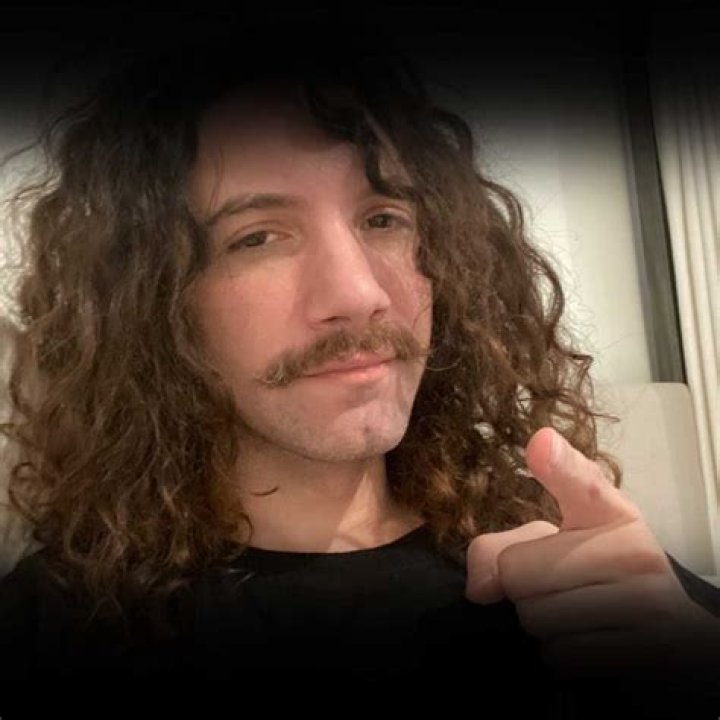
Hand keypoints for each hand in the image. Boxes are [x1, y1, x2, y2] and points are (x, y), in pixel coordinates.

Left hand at [465, 426, 719, 677]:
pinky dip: (562, 656)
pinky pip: (559, 657)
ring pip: (537, 621)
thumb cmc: (603, 577)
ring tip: (577, 617)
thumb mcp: (560, 545)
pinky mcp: (645, 653)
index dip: (560, 464)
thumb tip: (477, 584)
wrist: (669, 632)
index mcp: (614, 515)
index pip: (583, 484)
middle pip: (519, 574)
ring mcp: (648, 606)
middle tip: (561, 590)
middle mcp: (637, 555)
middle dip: (524, 589)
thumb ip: (506, 548)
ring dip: (542, 628)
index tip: (541, 442)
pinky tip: (590, 642)